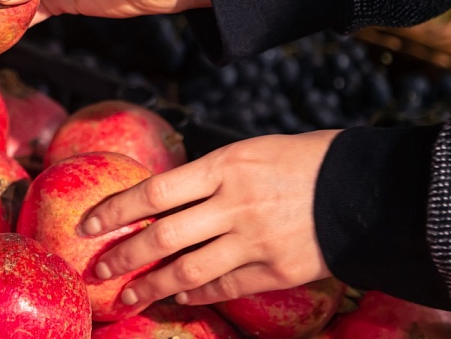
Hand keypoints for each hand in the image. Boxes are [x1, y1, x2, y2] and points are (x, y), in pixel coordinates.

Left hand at [82, 130, 339, 306]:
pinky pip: (224, 287)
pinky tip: (178, 296)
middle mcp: (234, 205)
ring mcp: (255, 241)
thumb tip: (159, 201)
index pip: (153, 192)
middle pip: (162, 237)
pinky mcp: (276, 270)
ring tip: (125, 297)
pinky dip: (196, 293)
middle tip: (95, 268)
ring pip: (187, 271)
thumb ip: (205, 178)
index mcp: (223, 167)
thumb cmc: (299, 161)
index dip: (115, 211)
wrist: (364, 188)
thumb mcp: (247, 152)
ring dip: (150, 287)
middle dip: (122, 256)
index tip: (86, 225)